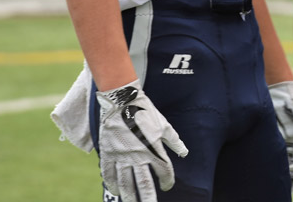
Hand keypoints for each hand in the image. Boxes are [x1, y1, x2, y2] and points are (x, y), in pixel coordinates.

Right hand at [96, 80, 188, 201]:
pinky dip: (112, 183)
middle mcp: (137, 155)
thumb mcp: (164, 124)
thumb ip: (174, 140)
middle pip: (144, 182)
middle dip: (148, 197)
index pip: (163, 170)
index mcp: (153, 147)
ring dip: (129, 196)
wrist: (122, 100)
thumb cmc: (145, 111)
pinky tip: (116, 191)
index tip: (168, 186)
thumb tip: (184, 153)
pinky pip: (109, 173)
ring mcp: (121, 155)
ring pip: (125, 182)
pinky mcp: (108, 152)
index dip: (168, 180)